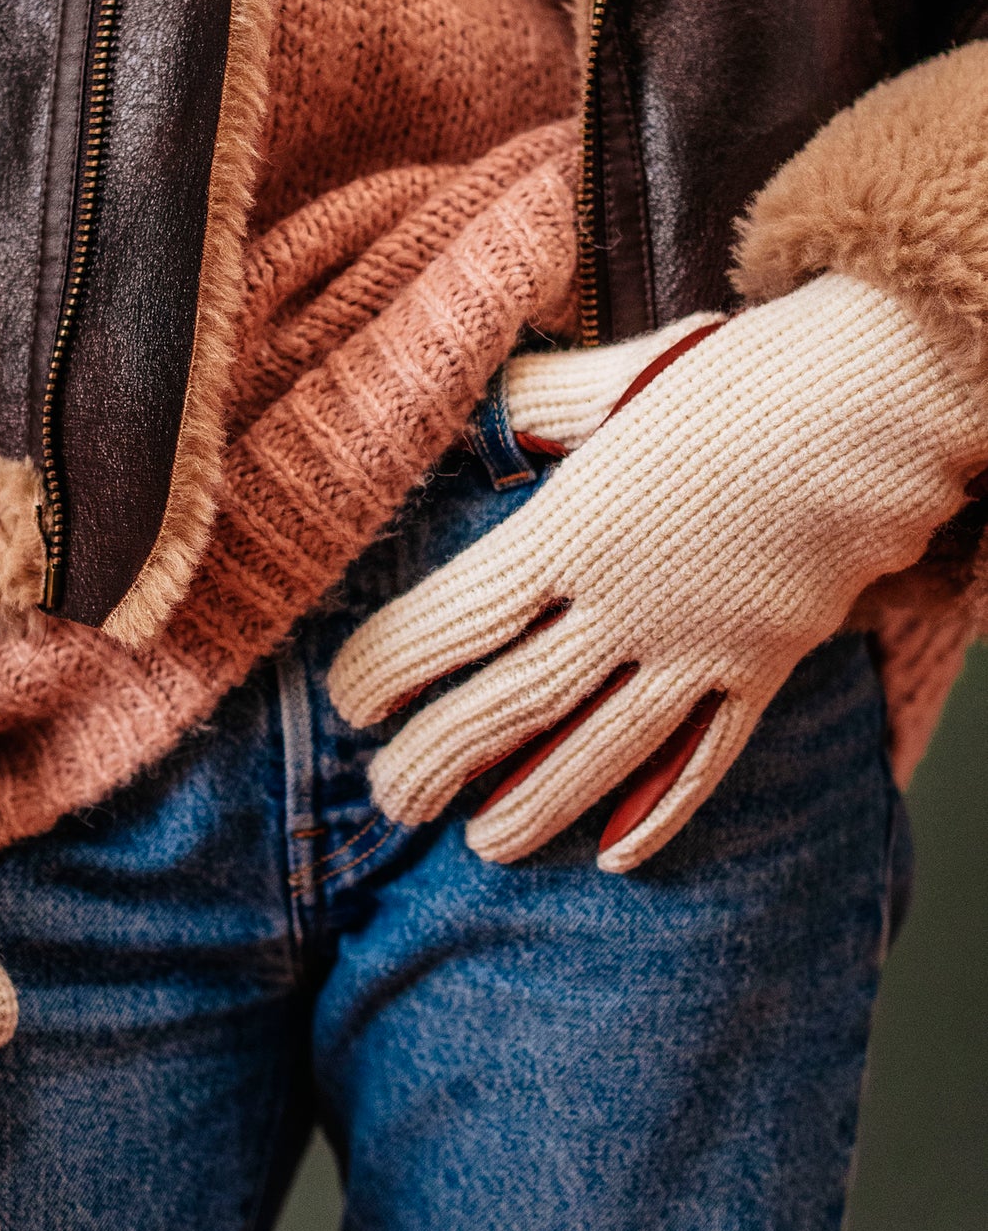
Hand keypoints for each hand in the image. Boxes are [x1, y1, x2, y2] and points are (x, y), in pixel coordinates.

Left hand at [329, 274, 987, 870]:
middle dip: (442, 754)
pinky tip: (617, 853)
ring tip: (481, 842)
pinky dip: (662, 810)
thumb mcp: (618, 382)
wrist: (882, 396)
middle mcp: (627, 600)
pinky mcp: (765, 667)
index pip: (460, 616)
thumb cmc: (742, 377)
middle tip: (391, 796)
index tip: (349, 700)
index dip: (395, 665)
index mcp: (573, 526)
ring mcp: (699, 645)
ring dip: (534, 802)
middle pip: (514, 698)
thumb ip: (541, 408)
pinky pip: (705, 756)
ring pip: (600, 746)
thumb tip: (482, 413)